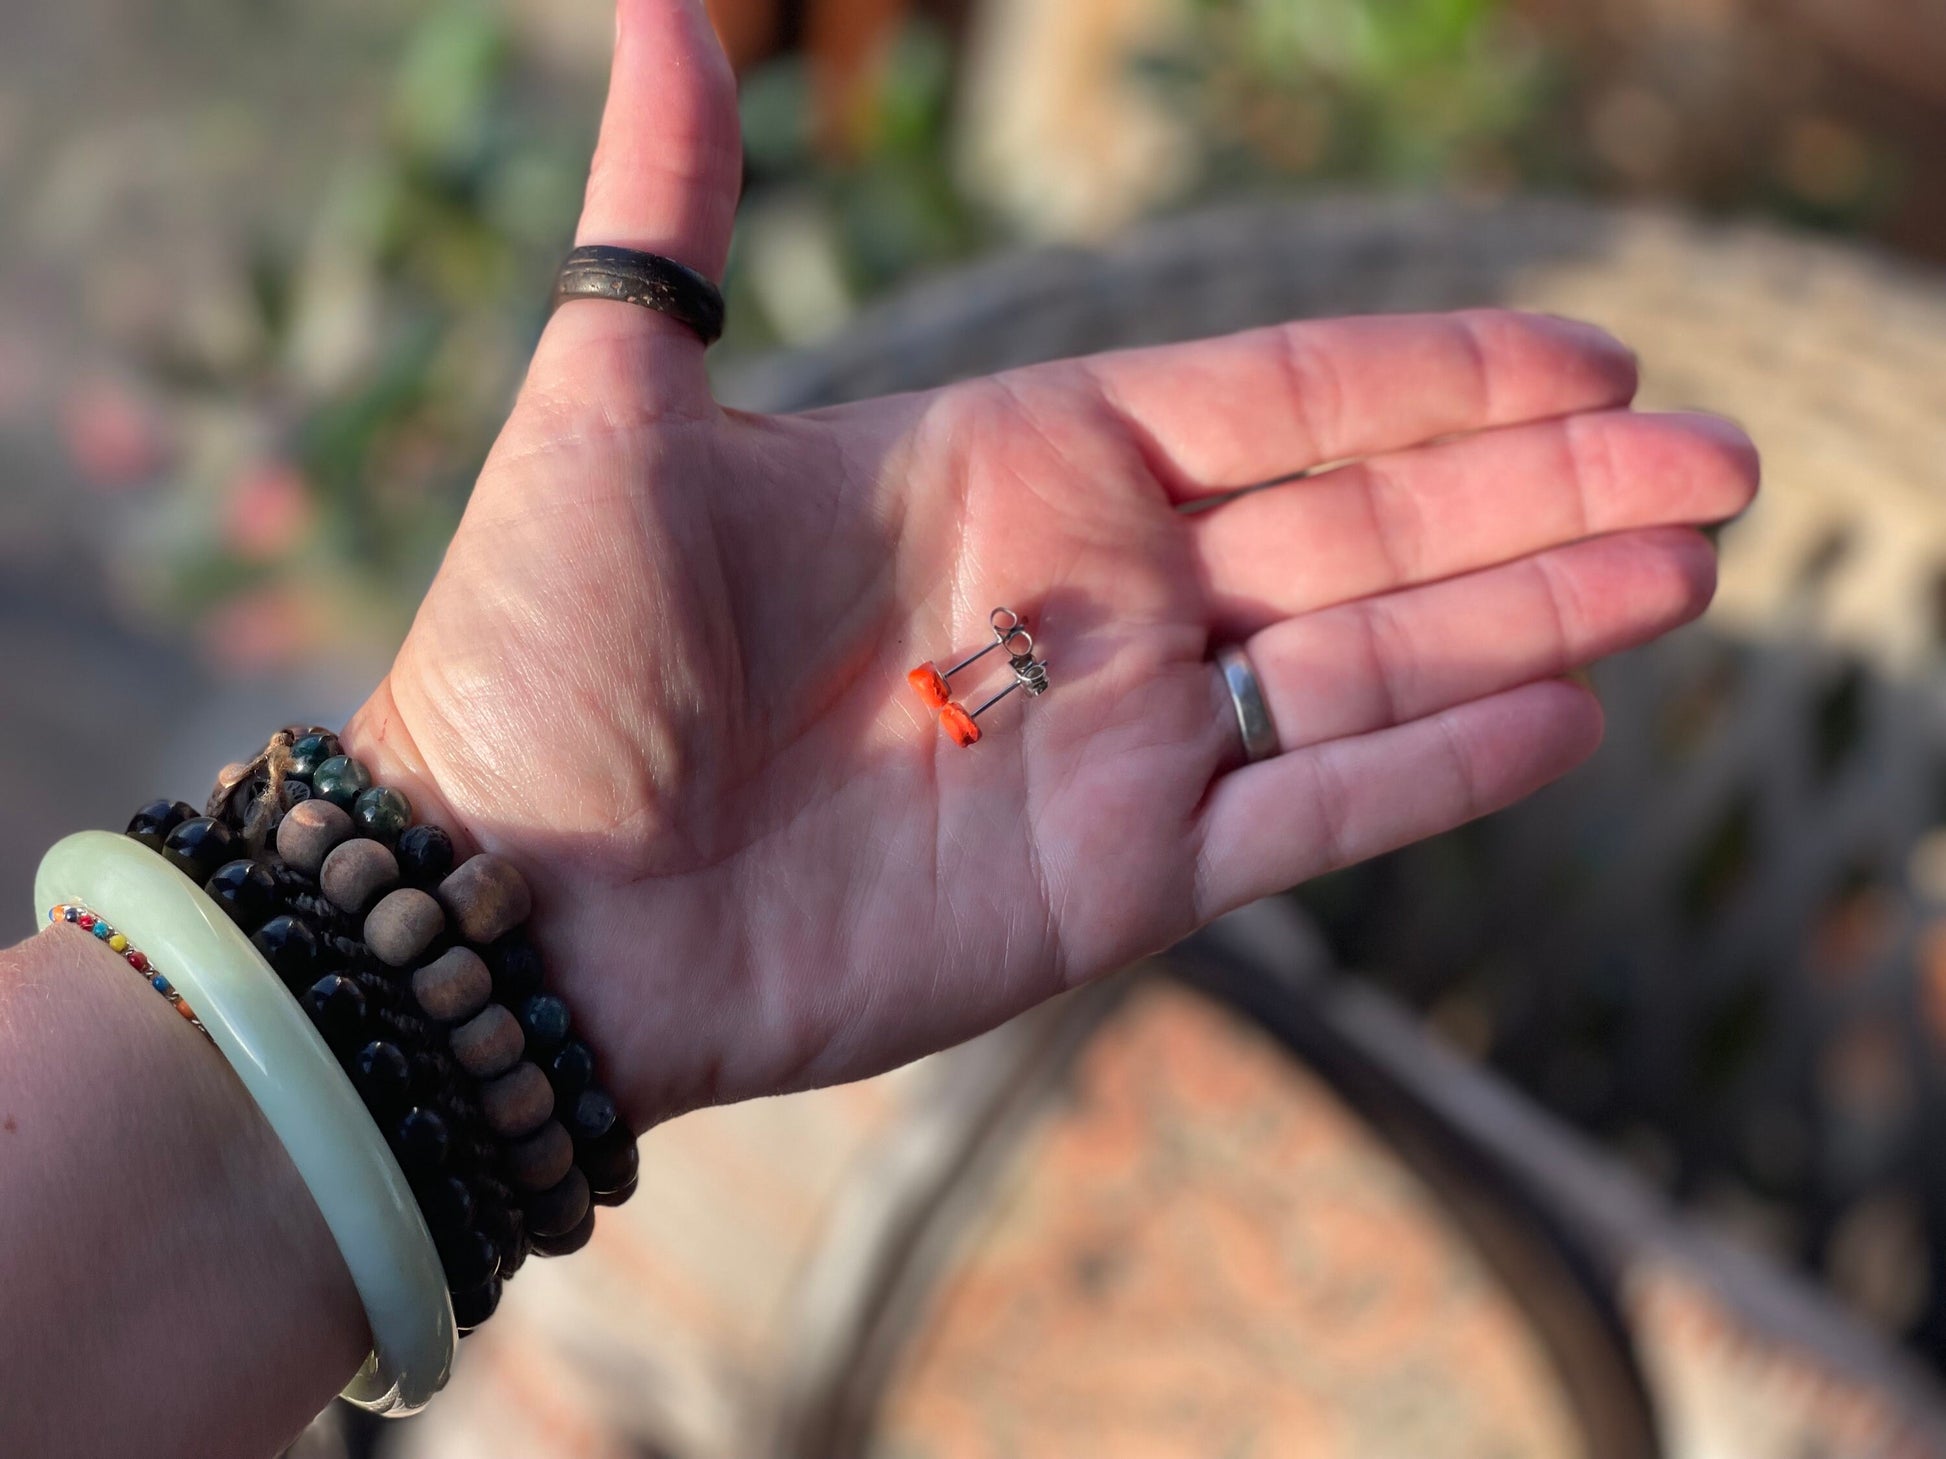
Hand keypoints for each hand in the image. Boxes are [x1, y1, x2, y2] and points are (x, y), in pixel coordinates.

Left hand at [345, 0, 1757, 1127]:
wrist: (513, 904)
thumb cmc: (545, 654)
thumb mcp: (613, 402)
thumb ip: (674, 214)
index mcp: (1012, 469)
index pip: (1274, 402)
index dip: (1432, 378)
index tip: (1585, 354)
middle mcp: (1092, 599)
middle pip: (1367, 526)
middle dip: (1542, 494)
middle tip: (1716, 460)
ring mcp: (1115, 745)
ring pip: (1371, 664)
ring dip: (1534, 615)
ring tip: (1688, 565)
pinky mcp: (1114, 881)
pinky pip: (1310, 819)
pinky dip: (1436, 770)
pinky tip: (1568, 716)